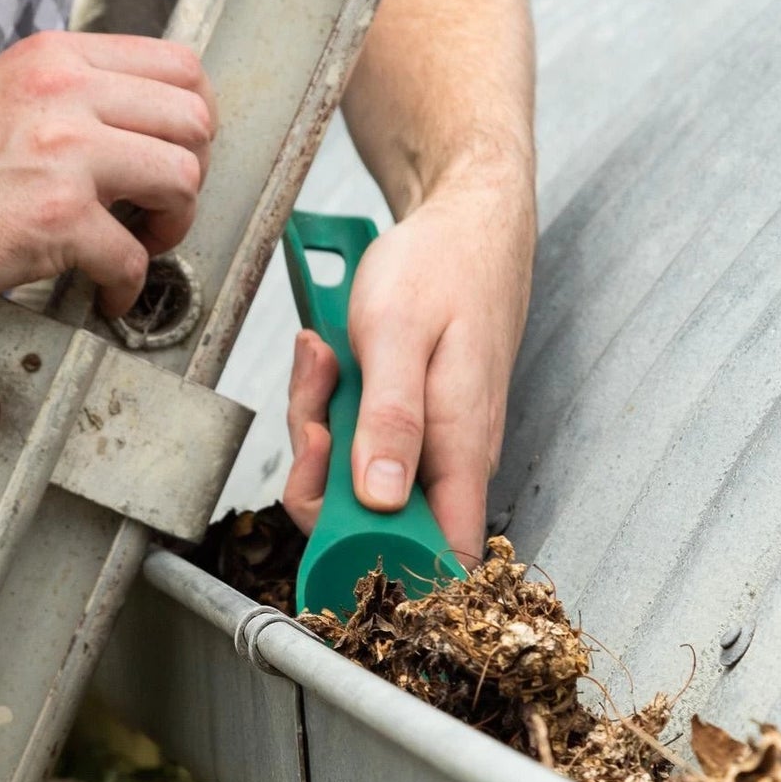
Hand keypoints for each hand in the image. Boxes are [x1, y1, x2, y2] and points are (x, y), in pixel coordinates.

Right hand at [0, 31, 216, 325]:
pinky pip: (134, 255)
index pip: (178, 64)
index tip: (180, 152)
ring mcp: (60, 151)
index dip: (195, 117)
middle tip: (162, 206)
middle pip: (194, 118)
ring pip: (182, 178)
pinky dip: (127, 286)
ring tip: (141, 244)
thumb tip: (138, 127)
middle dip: (193, 173)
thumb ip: (66, 100)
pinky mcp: (54, 217)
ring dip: (174, 225)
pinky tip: (104, 292)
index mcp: (52, 58)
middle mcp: (61, 91)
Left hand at [282, 169, 531, 559]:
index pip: (437, 557)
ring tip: (323, 358)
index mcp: (461, 451)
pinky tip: (329, 357)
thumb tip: (379, 502)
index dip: (377, 560)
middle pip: (370, 518)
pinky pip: (354, 437)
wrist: (464, 221)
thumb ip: (390, 420)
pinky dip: (330, 402)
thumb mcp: (398, 336)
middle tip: (317, 400)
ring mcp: (428, 440)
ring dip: (321, 422)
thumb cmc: (441, 267)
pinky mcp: (408, 420)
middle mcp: (451, 458)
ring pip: (353, 474)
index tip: (326, 517)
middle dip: (321, 470)